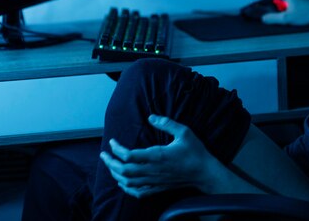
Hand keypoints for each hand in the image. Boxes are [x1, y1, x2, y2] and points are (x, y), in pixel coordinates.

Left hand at [99, 115, 214, 197]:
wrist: (204, 173)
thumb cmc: (195, 152)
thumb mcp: (184, 132)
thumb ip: (167, 123)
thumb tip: (151, 117)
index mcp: (158, 156)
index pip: (129, 155)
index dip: (117, 149)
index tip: (113, 142)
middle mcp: (153, 170)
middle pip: (124, 171)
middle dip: (110, 163)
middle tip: (104, 155)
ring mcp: (155, 181)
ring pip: (128, 182)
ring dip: (115, 174)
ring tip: (110, 166)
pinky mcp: (158, 188)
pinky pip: (138, 192)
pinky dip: (126, 188)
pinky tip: (123, 182)